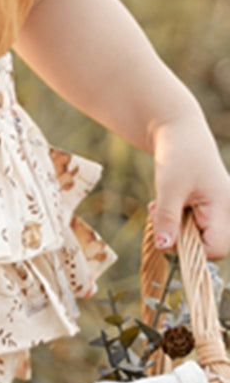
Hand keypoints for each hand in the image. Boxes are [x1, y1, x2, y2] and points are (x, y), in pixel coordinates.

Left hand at [149, 112, 229, 259]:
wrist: (178, 131)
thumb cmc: (178, 155)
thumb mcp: (168, 189)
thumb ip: (167, 220)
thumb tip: (164, 247)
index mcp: (224, 207)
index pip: (216, 248)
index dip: (190, 250)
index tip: (167, 233)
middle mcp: (226, 211)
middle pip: (207, 247)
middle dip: (179, 239)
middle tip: (160, 217)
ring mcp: (216, 210)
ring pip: (195, 238)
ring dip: (172, 229)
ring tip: (159, 207)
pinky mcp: (204, 208)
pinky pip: (190, 227)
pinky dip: (173, 221)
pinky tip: (163, 205)